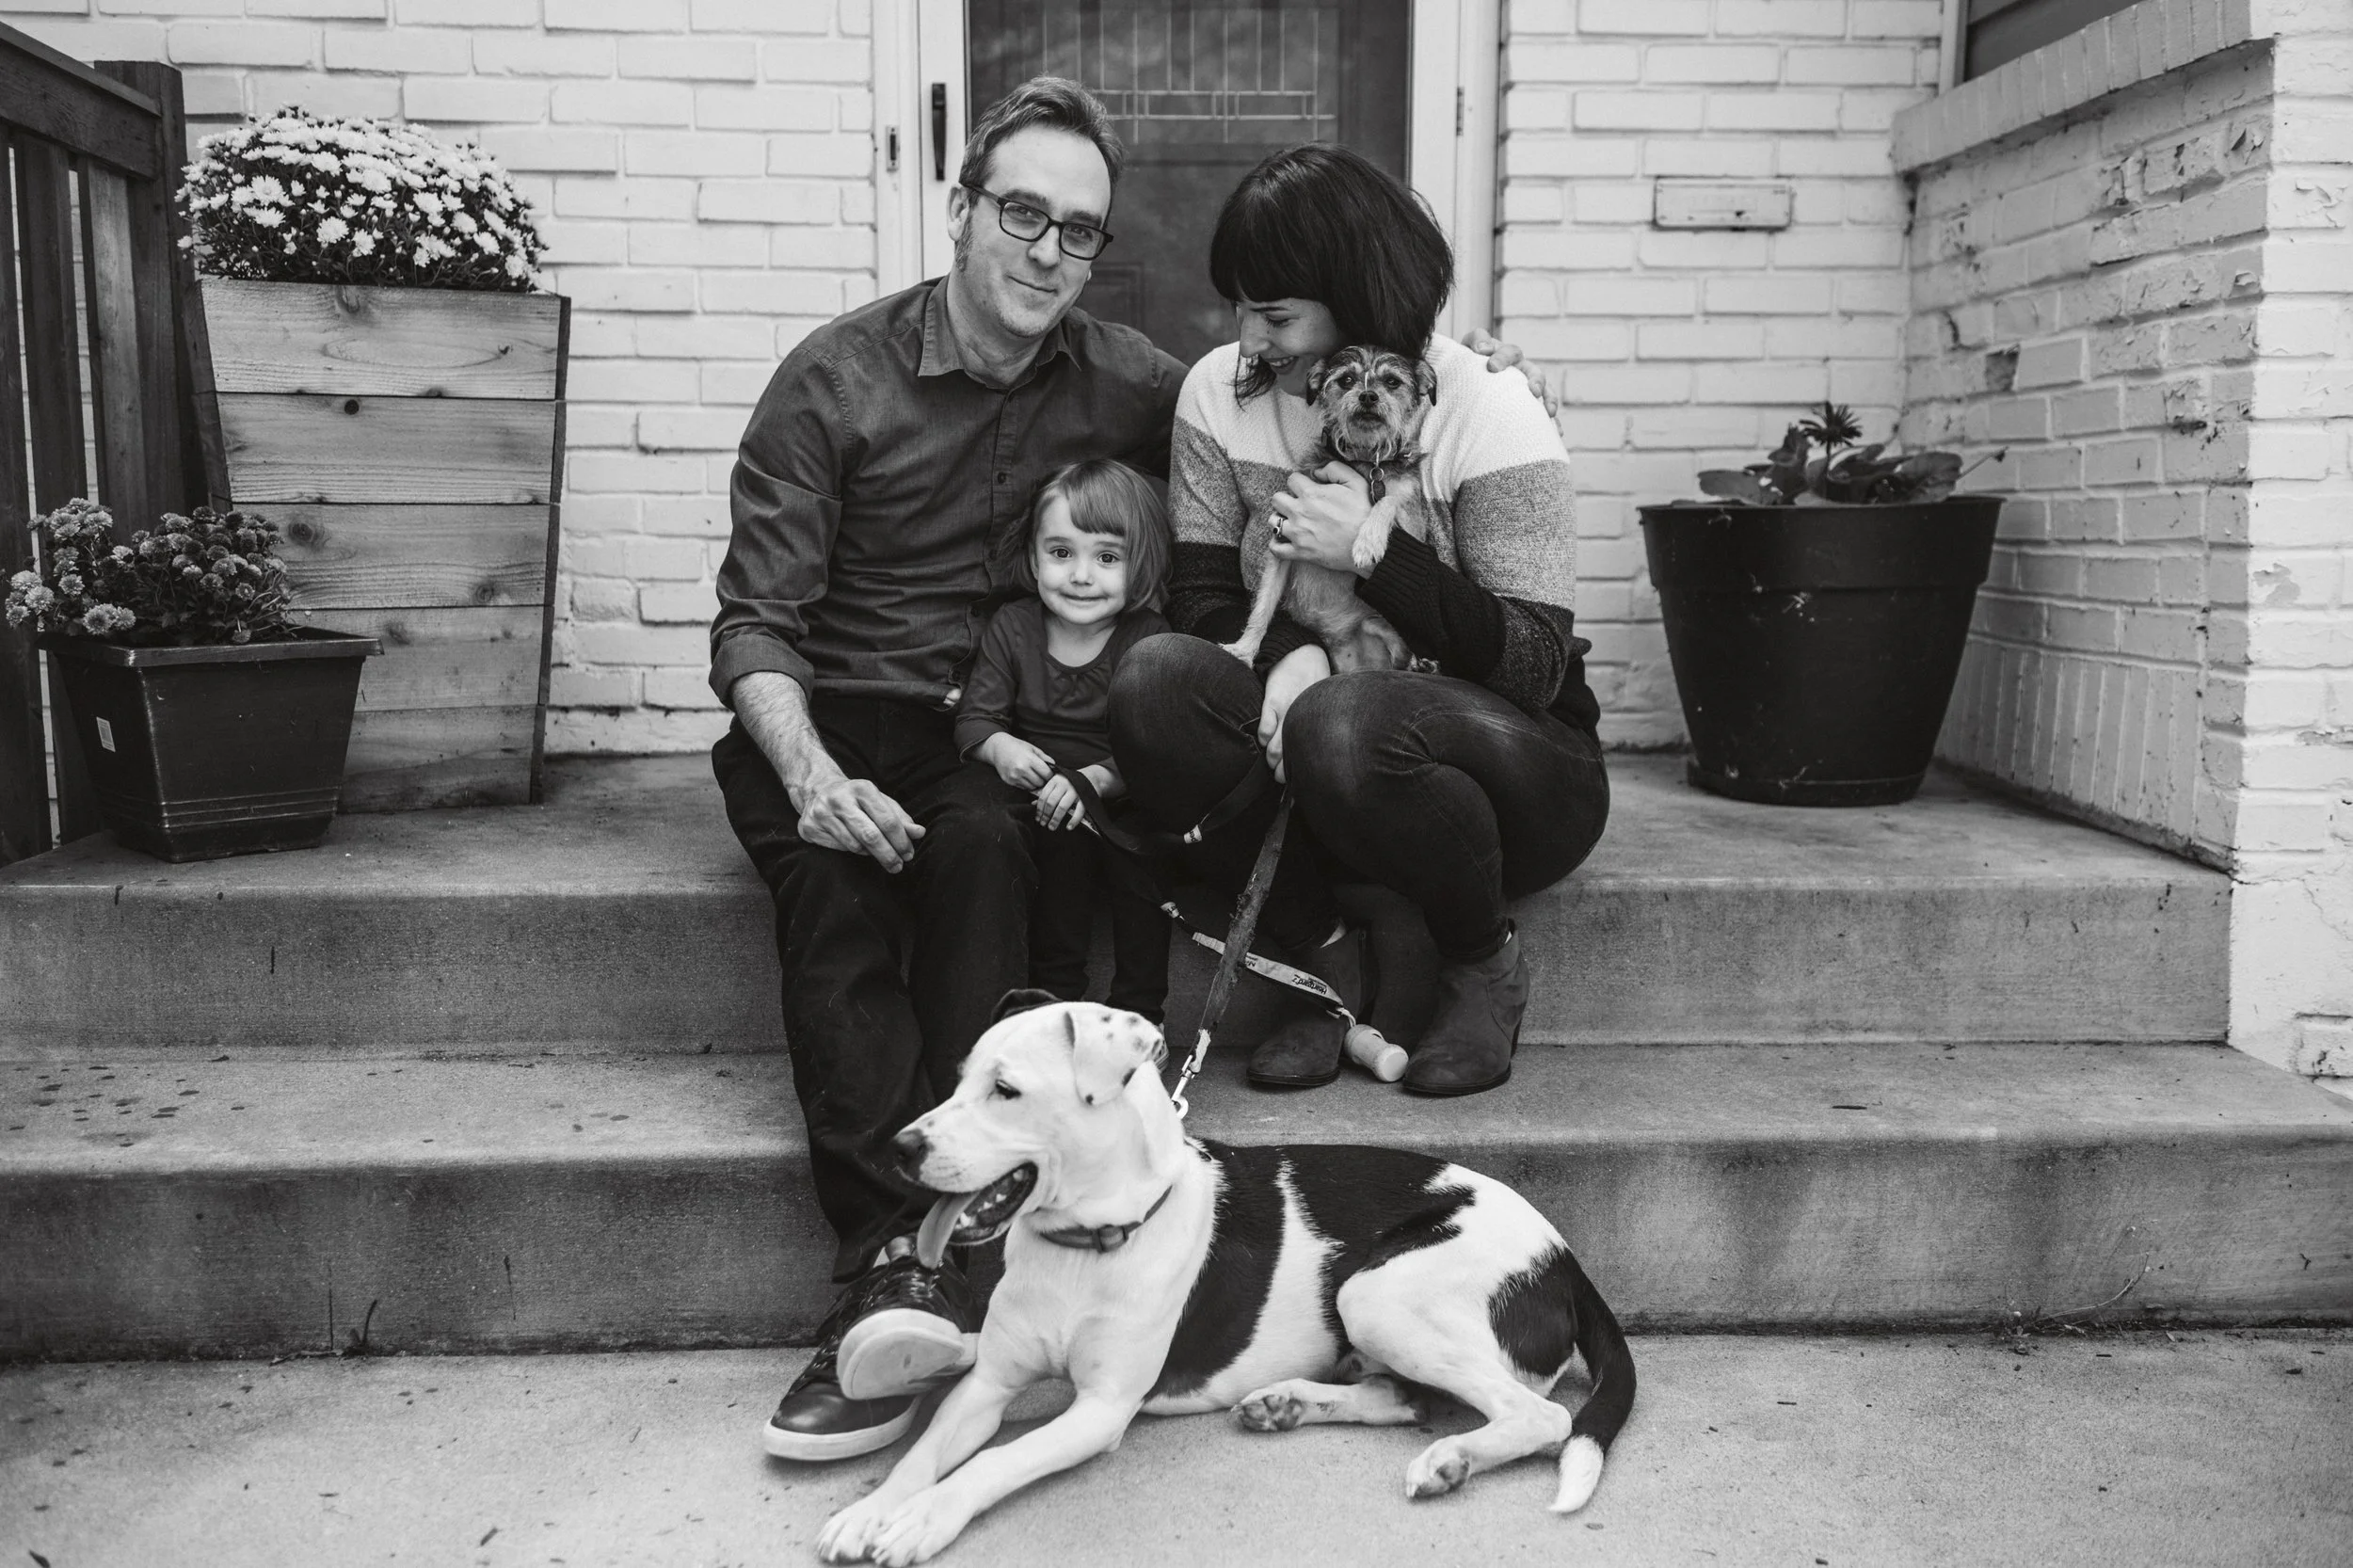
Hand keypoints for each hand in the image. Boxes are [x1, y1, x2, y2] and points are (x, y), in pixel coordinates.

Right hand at [798, 775, 925, 872]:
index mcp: (862, 788)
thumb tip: (919, 833)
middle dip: (888, 855)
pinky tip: (857, 846)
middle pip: (870, 836)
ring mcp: (821, 814)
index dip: (901, 841)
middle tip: (898, 867)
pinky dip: (853, 850)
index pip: (887, 820)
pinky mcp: (808, 828)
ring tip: (878, 854)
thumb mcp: (880, 801)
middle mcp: (839, 799)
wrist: (817, 789)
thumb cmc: (857, 799)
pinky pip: (839, 848)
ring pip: (854, 845)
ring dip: (870, 854)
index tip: (909, 854)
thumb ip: (900, 818)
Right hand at [977, 732, 1055, 791]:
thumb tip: (1054, 766)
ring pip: (1032, 787)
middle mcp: (1022, 769)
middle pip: (1040, 782)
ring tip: (1033, 776)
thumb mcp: (1032, 748)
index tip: (1049, 773)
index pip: (1046, 774)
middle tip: (1042, 775)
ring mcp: (1015, 776)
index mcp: (1029, 759)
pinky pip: (1023, 788)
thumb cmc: (1017, 747)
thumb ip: (1044, 757)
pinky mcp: (1009, 781)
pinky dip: (1027, 784)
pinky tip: (1025, 777)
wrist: (998, 748)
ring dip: (1035, 783)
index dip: (1050, 774)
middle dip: (1043, 780)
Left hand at [1034, 771, 1083, 830]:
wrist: (1092, 777)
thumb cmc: (1070, 782)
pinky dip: (1073, 820)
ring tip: (1052, 827)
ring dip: (1056, 819)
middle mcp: (1064, 784)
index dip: (1039, 809)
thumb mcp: (1057, 784)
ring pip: (1062, 807)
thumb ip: (1046, 792)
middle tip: (1043, 824)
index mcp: (1055, 780)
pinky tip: (1068, 827)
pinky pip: (1079, 811)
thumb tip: (1032, 804)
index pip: (1044, 796)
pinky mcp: (1085, 797)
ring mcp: (1075, 791)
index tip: (1037, 819)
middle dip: (1046, 815)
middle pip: (1051, 802)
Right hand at [1257, 643, 1329, 782]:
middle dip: (1285, 773)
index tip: (1303, 780)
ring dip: (1273, 761)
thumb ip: (1322, 721)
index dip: (1306, 771)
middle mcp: (1303, 717)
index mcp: (1318, 719)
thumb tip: (1325, 747)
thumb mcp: (1325, 701)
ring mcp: (1287, 710)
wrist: (1301, 652)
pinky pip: (1264, 730)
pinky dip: (1263, 740)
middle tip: (1283, 778)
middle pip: (1292, 756)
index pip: (1312, 752)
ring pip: (1276, 748)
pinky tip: (1265, 741)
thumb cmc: (1316, 680)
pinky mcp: (1272, 701)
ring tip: (1272, 765)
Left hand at [1268, 464, 1372, 575]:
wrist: (1370, 543)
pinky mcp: (1300, 553)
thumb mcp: (1355, 481)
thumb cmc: (1364, 512)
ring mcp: (1298, 534)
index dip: (1300, 482)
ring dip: (1280, 519)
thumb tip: (1316, 472)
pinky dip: (1276, 544)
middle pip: (1276, 499)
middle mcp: (1300, 513)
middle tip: (1299, 504)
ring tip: (1292, 521)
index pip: (1291, 479)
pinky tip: (1284, 540)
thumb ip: (1334, 469)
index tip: (1309, 489)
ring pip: (1272, 522)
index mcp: (1311, 494)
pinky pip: (1276, 549)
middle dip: (1286, 498)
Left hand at [1463, 326, 1556, 416]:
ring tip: (1550, 412)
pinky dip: (1552, 423)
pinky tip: (1557, 433)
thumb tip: (1481, 348)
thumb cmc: (1470, 363)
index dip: (1502, 358)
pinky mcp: (1530, 406)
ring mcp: (1528, 388)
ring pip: (1546, 392)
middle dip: (1536, 381)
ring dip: (1550, 400)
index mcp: (1508, 355)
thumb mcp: (1469, 348)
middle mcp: (1522, 370)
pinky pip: (1544, 414)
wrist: (1470, 381)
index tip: (1492, 367)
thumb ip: (1475, 340)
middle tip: (1533, 391)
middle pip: (1535, 372)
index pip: (1510, 352)